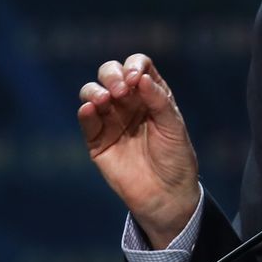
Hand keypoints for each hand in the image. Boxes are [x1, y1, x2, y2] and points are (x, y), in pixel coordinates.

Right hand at [77, 54, 199, 247]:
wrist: (166, 196)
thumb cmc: (175, 159)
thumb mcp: (173, 127)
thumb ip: (158, 101)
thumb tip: (140, 77)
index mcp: (151, 95)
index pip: (138, 66)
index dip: (134, 66)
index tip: (136, 80)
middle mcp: (129, 103)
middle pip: (111, 73)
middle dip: (111, 75)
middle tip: (120, 90)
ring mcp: (111, 120)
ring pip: (93, 92)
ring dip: (95, 90)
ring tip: (104, 100)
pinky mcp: (96, 140)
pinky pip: (86, 120)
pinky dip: (85, 111)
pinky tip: (91, 110)